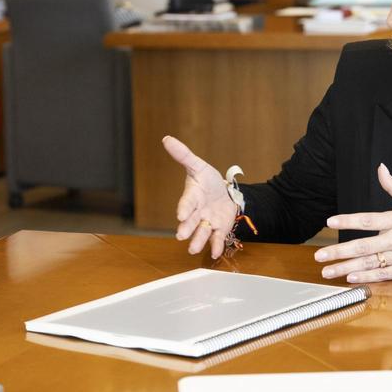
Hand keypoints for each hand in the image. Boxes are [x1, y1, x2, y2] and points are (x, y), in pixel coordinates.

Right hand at [163, 135, 238, 258]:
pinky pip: (217, 239)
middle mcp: (197, 212)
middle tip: (181, 235)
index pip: (187, 202)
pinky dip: (216, 246)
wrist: (224, 194)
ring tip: (193, 249)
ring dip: (198, 241)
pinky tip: (216, 252)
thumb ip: (184, 155)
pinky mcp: (219, 229)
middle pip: (191, 221)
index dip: (184, 208)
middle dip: (186, 228)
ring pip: (202, 233)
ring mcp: (207, 222)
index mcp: (192, 196)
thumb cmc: (207, 181)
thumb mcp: (198, 166)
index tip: (180, 215)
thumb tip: (166, 139)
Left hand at [314, 163, 391, 282]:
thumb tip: (381, 168)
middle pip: (362, 247)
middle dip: (339, 252)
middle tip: (320, 256)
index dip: (347, 220)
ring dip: (346, 268)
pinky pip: (382, 275)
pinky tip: (351, 279)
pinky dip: (366, 278)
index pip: (366, 220)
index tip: (330, 222)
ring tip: (328, 271)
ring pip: (368, 264)